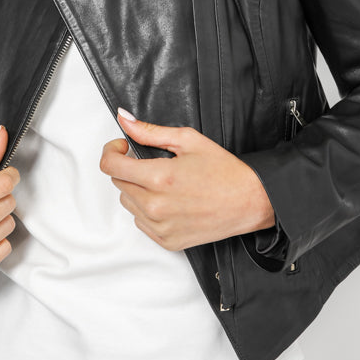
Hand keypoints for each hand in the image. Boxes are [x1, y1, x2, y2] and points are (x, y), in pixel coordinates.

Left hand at [100, 109, 274, 250]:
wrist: (250, 202)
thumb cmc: (223, 171)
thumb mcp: (188, 140)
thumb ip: (150, 131)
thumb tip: (124, 119)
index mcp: (159, 178)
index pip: (110, 166)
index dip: (111, 151)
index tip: (123, 147)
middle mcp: (156, 206)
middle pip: (118, 183)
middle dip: (129, 168)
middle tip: (154, 163)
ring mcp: (160, 226)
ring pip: (128, 202)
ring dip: (138, 189)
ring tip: (166, 183)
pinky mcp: (167, 241)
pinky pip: (140, 222)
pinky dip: (148, 209)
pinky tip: (170, 201)